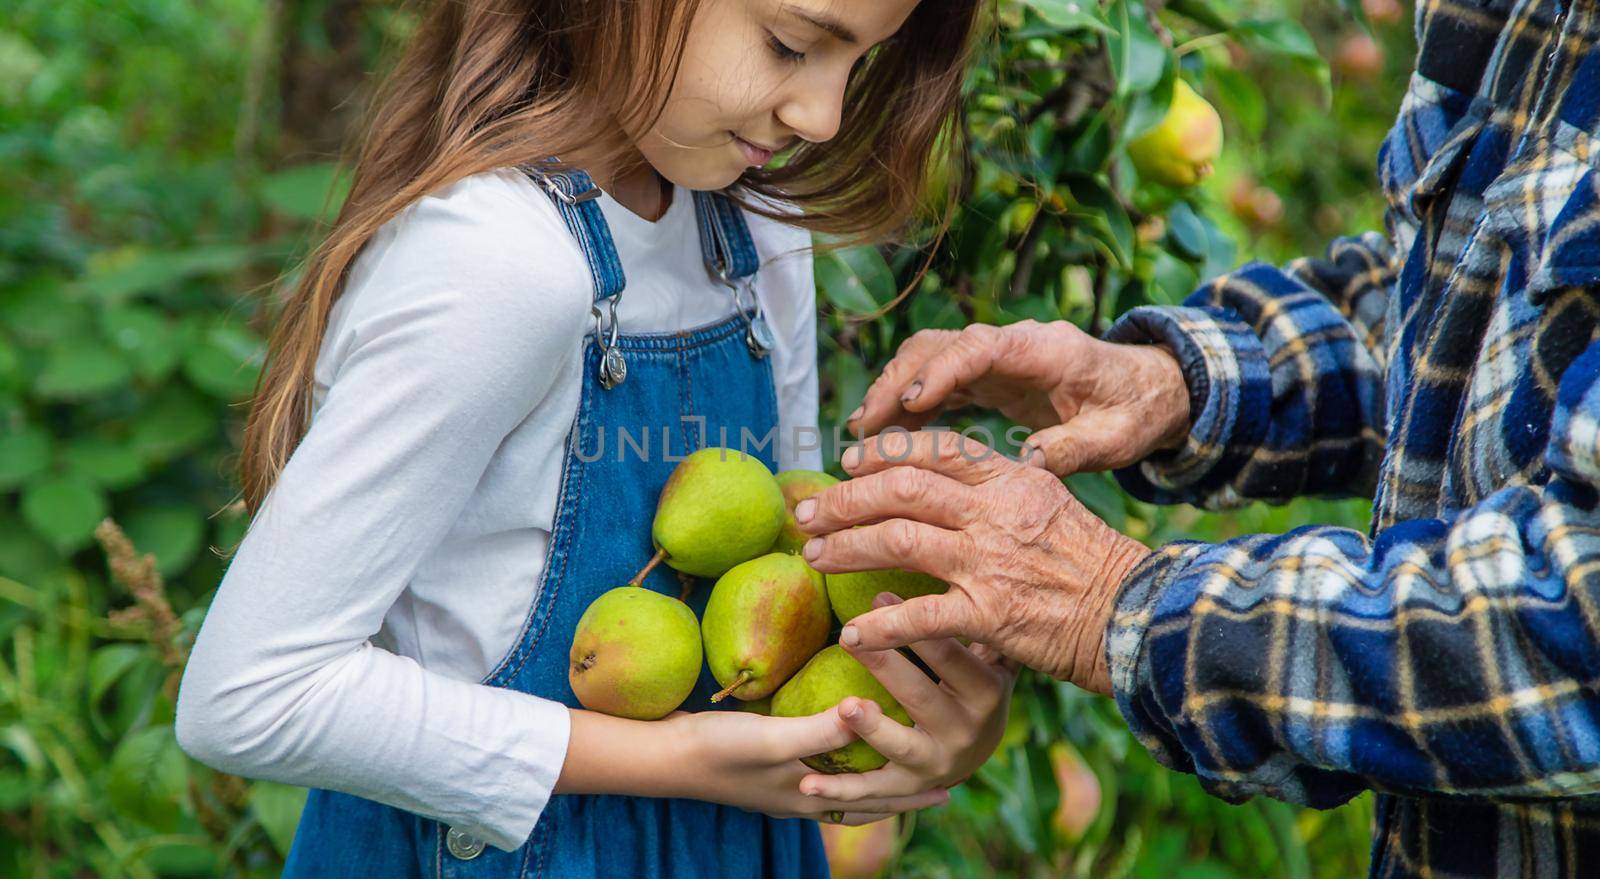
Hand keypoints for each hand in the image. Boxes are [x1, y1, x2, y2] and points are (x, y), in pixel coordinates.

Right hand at [668, 706, 949, 824]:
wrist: (663, 756)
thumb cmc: (718, 750)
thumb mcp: (775, 739)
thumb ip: (822, 730)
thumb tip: (871, 713)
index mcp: (810, 799)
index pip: (874, 800)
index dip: (911, 792)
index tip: (950, 782)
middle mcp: (802, 798)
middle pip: (863, 801)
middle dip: (901, 792)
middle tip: (939, 783)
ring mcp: (783, 786)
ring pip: (842, 789)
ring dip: (872, 781)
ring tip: (898, 767)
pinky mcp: (766, 768)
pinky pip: (819, 772)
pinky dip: (841, 765)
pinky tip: (840, 745)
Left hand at [796, 430, 1149, 691]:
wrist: (1137, 617)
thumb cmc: (1094, 566)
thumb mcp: (1051, 505)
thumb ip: (1001, 490)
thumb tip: (949, 480)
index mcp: (1013, 480)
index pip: (936, 449)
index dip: (884, 451)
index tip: (849, 460)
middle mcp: (996, 513)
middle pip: (902, 488)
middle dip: (845, 498)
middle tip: (810, 513)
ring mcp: (992, 562)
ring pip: (898, 539)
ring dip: (847, 548)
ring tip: (815, 559)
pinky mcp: (991, 615)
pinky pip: (919, 617)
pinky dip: (881, 626)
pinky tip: (854, 634)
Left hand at [797, 593, 1015, 806]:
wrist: (981, 749)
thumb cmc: (976, 679)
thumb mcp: (992, 652)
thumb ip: (982, 620)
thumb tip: (981, 562)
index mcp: (988, 691)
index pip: (951, 653)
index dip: (916, 623)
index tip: (879, 590)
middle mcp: (967, 732)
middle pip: (921, 694)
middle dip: (885, 664)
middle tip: (848, 635)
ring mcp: (938, 764)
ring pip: (900, 745)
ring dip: (871, 728)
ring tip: (844, 707)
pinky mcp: (909, 789)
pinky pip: (872, 792)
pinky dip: (838, 792)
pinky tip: (806, 783)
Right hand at [847, 320, 1189, 474]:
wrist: (1149, 390)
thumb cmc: (1136, 412)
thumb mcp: (1116, 437)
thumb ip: (1074, 448)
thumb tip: (1027, 462)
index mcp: (1045, 349)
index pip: (980, 347)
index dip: (941, 371)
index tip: (909, 403)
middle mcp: (1011, 344)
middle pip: (938, 346)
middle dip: (895, 383)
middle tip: (863, 432)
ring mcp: (995, 357)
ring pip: (927, 359)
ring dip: (892, 393)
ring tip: (861, 439)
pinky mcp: (987, 375)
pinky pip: (935, 381)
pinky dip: (907, 405)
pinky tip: (885, 440)